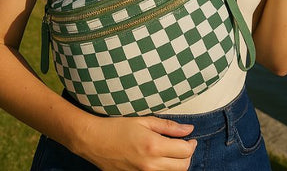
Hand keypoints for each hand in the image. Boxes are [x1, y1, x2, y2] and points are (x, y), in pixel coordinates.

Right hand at [79, 115, 196, 170]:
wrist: (94, 141)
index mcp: (153, 146)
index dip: (192, 143)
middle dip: (188, 155)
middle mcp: (151, 164)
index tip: (190, 138)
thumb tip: (188, 129)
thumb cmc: (117, 127)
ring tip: (174, 151)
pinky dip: (166, 170)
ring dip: (179, 164)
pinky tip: (162, 159)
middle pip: (183, 167)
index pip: (185, 151)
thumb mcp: (144, 120)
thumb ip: (168, 126)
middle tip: (185, 144)